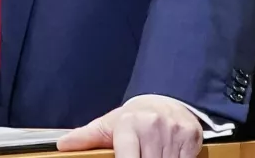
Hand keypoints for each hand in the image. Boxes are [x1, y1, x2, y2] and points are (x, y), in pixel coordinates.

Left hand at [56, 95, 202, 157]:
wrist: (165, 101)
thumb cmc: (133, 119)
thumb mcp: (108, 125)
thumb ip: (86, 137)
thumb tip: (62, 145)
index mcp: (128, 124)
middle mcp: (152, 126)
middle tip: (140, 155)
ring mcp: (174, 131)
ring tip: (150, 153)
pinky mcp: (192, 137)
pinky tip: (167, 154)